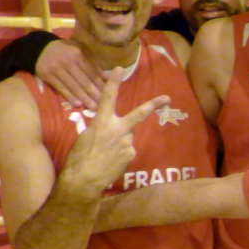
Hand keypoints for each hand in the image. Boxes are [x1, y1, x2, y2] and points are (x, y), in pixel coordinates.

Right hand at [39, 39, 104, 109]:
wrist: (40, 48)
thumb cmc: (65, 50)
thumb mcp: (80, 50)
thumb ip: (94, 64)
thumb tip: (107, 78)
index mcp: (78, 54)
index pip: (92, 73)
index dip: (101, 85)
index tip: (109, 95)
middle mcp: (68, 62)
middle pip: (84, 81)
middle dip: (95, 94)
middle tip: (104, 105)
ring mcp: (57, 69)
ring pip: (73, 86)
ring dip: (84, 98)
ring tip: (93, 107)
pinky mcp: (47, 75)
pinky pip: (61, 88)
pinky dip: (69, 96)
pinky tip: (77, 104)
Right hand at [59, 70, 167, 198]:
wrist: (85, 179)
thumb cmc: (80, 157)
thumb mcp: (86, 136)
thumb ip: (100, 128)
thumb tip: (108, 128)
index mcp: (101, 121)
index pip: (108, 97)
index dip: (113, 82)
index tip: (119, 69)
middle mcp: (117, 129)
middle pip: (139, 113)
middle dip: (154, 104)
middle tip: (168, 98)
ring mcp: (127, 142)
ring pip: (128, 136)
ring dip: (121, 141)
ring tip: (107, 153)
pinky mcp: (131, 154)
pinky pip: (128, 150)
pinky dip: (121, 153)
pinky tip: (112, 161)